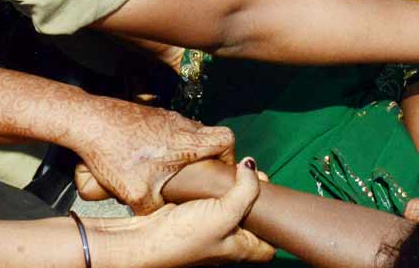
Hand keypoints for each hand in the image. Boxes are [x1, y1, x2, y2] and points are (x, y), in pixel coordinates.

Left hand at [71, 97, 234, 214]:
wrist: (89, 123)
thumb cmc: (115, 155)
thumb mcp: (136, 194)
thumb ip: (155, 208)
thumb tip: (161, 213)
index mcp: (187, 142)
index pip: (226, 139)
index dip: (230, 156)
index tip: (221, 171)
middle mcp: (182, 124)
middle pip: (210, 135)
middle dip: (209, 154)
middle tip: (198, 172)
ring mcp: (166, 116)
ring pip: (190, 131)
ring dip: (188, 148)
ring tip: (172, 167)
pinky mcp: (151, 113)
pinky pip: (171, 128)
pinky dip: (169, 142)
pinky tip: (150, 156)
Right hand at [94, 158, 274, 267]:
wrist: (141, 241)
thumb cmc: (182, 238)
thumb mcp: (223, 214)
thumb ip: (245, 191)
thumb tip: (253, 167)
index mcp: (240, 249)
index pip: (270, 245)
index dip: (276, 225)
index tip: (276, 199)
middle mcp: (227, 242)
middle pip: (252, 220)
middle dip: (256, 198)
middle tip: (256, 177)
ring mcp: (209, 229)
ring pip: (232, 208)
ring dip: (235, 190)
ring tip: (237, 172)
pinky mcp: (193, 216)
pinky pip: (211, 201)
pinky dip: (215, 188)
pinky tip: (214, 175)